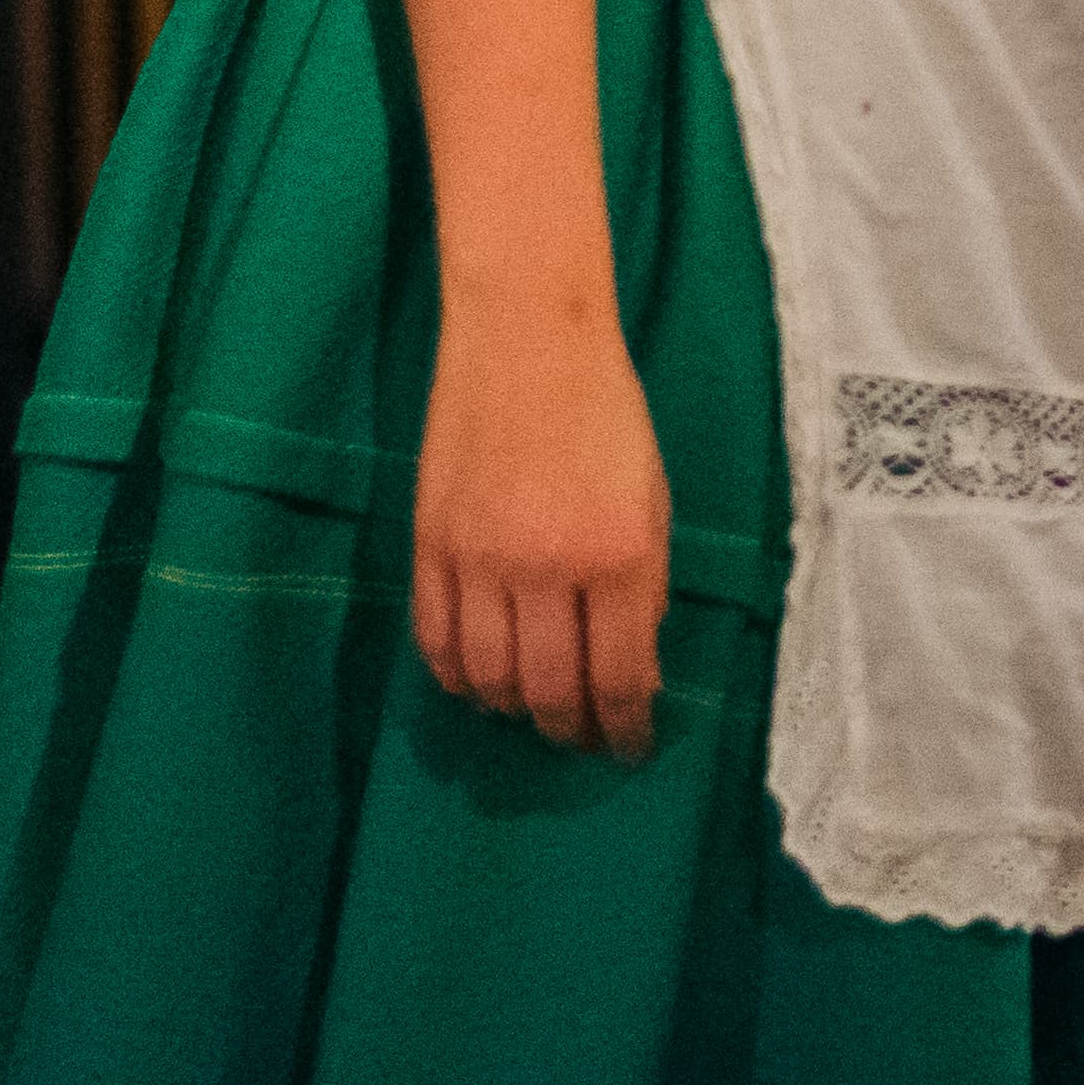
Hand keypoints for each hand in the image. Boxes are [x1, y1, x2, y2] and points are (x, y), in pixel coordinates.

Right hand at [410, 307, 671, 757]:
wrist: (526, 338)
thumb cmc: (604, 410)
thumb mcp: (653, 496)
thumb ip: (646, 583)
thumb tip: (634, 662)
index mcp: (620, 555)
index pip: (620, 676)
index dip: (624, 726)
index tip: (627, 746)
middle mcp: (549, 567)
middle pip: (550, 691)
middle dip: (569, 730)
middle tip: (581, 741)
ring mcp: (481, 559)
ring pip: (488, 678)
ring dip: (513, 710)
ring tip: (533, 713)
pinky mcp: (430, 544)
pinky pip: (435, 639)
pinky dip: (455, 676)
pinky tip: (477, 682)